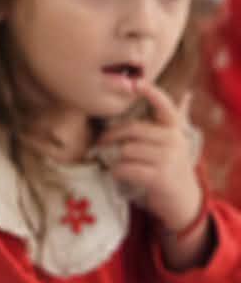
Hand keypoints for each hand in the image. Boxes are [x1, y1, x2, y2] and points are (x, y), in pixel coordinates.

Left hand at [94, 82, 201, 234]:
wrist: (183, 199)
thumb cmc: (169, 166)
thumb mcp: (170, 142)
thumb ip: (163, 123)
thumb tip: (175, 98)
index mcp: (174, 128)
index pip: (165, 106)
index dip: (151, 93)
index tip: (137, 82)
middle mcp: (173, 140)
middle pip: (133, 130)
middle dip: (111, 135)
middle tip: (100, 142)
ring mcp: (167, 159)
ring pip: (127, 150)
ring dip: (113, 157)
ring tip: (110, 161)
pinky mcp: (159, 177)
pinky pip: (127, 168)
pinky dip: (116, 171)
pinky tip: (116, 173)